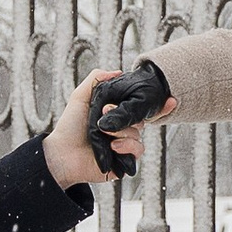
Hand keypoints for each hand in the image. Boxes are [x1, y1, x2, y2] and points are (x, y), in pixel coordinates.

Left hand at [43, 64, 171, 189]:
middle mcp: (121, 130)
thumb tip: (118, 70)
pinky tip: (113, 146)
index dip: (156, 105)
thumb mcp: (80, 97)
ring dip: (123, 132)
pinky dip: (127, 146)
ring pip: (139, 134)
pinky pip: (137, 150)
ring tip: (105, 133)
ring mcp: (123, 146)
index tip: (170, 99)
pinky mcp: (124, 161)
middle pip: (140, 119)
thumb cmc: (69, 127)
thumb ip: (96, 79)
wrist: (62, 154)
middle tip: (107, 112)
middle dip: (126, 115)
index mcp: (114, 116)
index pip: (138, 109)